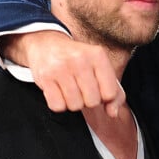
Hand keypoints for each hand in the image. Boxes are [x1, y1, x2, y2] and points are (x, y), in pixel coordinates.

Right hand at [1, 31, 124, 116]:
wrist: (47, 45)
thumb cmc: (79, 60)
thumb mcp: (100, 67)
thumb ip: (113, 91)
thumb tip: (113, 113)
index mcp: (98, 55)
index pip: (110, 93)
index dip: (105, 97)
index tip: (99, 89)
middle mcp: (80, 60)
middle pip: (93, 101)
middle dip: (88, 100)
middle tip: (82, 88)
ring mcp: (61, 68)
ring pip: (75, 106)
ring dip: (73, 102)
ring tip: (70, 88)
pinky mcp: (45, 77)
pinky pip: (57, 106)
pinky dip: (59, 104)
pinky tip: (59, 90)